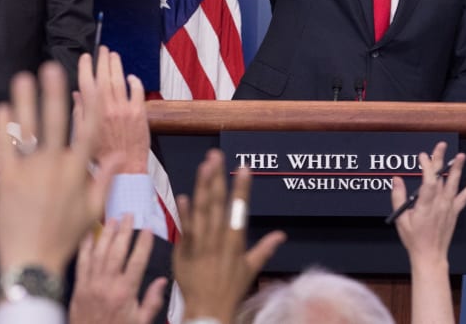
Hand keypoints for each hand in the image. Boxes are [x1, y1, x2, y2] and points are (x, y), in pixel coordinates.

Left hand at [0, 61, 122, 277]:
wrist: (33, 261)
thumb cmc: (65, 236)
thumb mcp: (93, 209)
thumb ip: (105, 179)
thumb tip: (121, 156)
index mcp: (78, 172)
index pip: (89, 132)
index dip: (92, 107)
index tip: (95, 86)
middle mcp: (55, 167)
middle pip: (55, 122)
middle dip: (54, 93)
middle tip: (52, 68)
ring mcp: (30, 173)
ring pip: (27, 130)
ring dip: (25, 101)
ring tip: (23, 78)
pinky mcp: (7, 181)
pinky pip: (4, 149)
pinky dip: (2, 128)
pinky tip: (1, 108)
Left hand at [69, 214, 166, 323]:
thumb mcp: (140, 322)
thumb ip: (152, 301)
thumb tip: (162, 282)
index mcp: (125, 292)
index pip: (137, 261)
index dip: (143, 243)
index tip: (148, 229)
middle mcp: (108, 285)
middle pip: (117, 251)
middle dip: (124, 231)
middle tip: (129, 216)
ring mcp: (91, 285)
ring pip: (99, 253)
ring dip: (106, 234)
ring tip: (112, 220)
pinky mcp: (79, 288)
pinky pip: (82, 263)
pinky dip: (85, 247)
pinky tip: (88, 236)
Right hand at [75, 47, 149, 172]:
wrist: (125, 170)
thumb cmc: (101, 157)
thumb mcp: (82, 137)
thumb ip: (79, 113)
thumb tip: (76, 94)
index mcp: (92, 114)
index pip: (86, 84)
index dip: (85, 68)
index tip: (85, 57)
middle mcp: (108, 109)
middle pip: (104, 78)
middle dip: (103, 61)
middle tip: (103, 49)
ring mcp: (125, 110)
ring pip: (120, 81)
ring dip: (117, 66)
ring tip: (114, 56)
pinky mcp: (140, 114)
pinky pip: (137, 92)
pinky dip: (134, 82)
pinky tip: (130, 76)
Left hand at [174, 149, 285, 323]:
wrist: (208, 311)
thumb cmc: (230, 290)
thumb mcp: (250, 269)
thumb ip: (264, 249)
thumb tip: (282, 234)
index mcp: (236, 242)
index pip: (240, 210)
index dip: (242, 188)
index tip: (244, 167)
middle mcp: (219, 240)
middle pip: (218, 205)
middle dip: (217, 178)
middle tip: (216, 155)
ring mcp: (201, 246)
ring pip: (201, 212)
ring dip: (201, 187)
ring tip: (203, 166)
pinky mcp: (185, 252)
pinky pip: (185, 230)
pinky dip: (184, 213)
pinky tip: (183, 196)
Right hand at [391, 141, 465, 268]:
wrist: (430, 255)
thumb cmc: (414, 239)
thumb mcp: (401, 219)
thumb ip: (398, 197)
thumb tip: (396, 179)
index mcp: (425, 205)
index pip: (428, 180)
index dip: (427, 166)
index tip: (422, 155)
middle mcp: (439, 204)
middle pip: (440, 177)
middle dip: (440, 160)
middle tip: (441, 145)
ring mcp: (448, 207)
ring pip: (453, 184)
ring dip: (457, 169)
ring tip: (461, 155)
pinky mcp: (454, 212)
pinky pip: (464, 198)